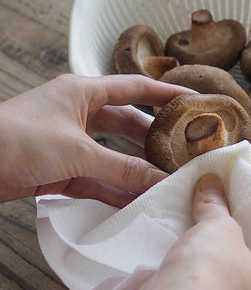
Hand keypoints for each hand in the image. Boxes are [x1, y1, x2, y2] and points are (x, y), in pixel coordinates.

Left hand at [0, 73, 194, 206]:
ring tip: (165, 181)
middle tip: (183, 152)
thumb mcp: (77, 152)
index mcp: (83, 93)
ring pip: (113, 155)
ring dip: (135, 169)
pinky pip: (96, 178)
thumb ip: (121, 168)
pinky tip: (136, 201)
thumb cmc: (17, 140)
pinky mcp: (59, 168)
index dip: (166, 94)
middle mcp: (79, 114)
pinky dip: (114, 189)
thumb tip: (159, 181)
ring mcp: (69, 142)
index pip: (135, 88)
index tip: (194, 101)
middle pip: (128, 124)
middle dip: (154, 140)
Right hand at [116, 174, 250, 289]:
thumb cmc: (211, 272)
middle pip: (241, 269)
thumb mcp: (219, 225)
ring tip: (191, 242)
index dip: (249, 231)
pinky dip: (187, 282)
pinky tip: (176, 262)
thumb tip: (211, 183)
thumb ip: (217, 204)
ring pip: (217, 285)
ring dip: (204, 268)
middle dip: (224, 251)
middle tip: (212, 229)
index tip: (234, 216)